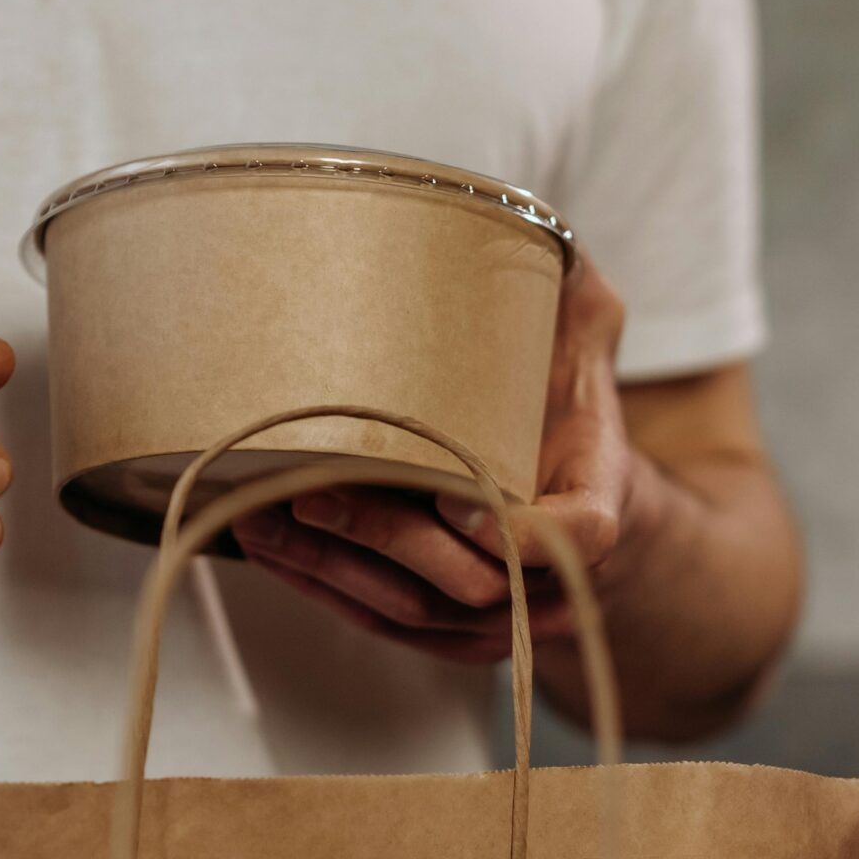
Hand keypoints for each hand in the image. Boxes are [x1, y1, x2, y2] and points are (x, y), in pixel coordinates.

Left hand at [235, 252, 658, 663]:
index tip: (455, 496)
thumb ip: (564, 281)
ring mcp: (499, 613)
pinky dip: (320, 588)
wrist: (568, 474)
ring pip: (415, 612)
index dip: (518, 531)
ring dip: (333, 568)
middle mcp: (554, 575)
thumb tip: (535, 231)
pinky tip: (267, 546)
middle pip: (473, 583)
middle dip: (386, 540)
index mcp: (597, 497)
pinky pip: (379, 622)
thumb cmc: (562, 385)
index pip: (580, 536)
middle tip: (310, 493)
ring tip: (261, 516)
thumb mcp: (582, 321)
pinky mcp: (443, 628)